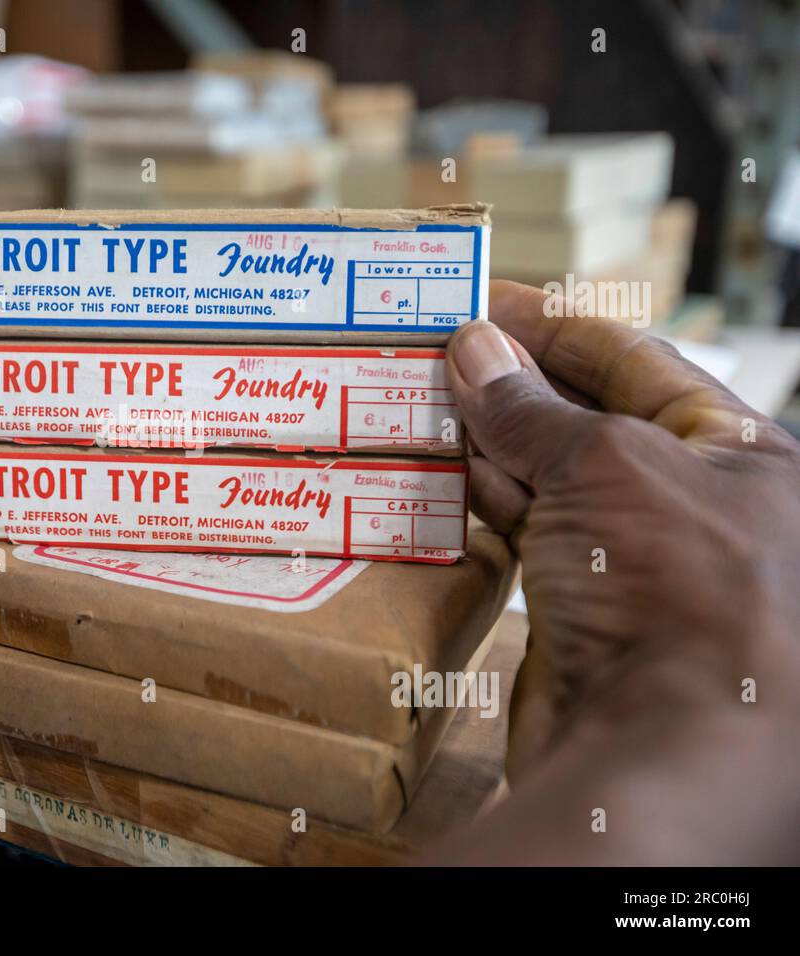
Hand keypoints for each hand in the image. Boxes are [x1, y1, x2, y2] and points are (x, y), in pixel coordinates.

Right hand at [436, 281, 799, 863]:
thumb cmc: (675, 583)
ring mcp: (635, 560)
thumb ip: (533, 408)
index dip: (557, 326)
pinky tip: (441, 471)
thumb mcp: (608, 463)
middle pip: (590, 419)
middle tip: (436, 349)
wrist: (662, 742)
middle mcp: (693, 502)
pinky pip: (529, 535)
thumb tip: (473, 350)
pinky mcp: (583, 609)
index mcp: (737, 451)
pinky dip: (486, 501)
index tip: (486, 301)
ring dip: (488, 441)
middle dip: (514, 383)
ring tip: (421, 400)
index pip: (636, 362)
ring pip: (552, 479)